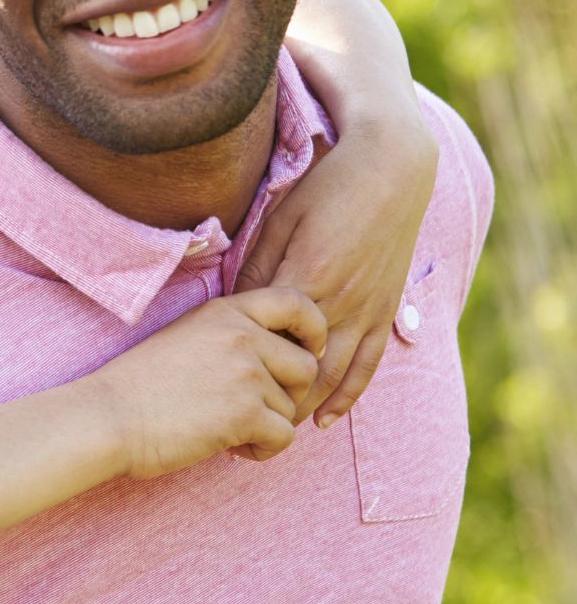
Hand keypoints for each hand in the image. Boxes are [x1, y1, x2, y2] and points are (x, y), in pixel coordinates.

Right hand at [89, 287, 325, 478]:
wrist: (105, 418)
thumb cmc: (136, 386)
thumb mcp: (185, 338)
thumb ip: (230, 337)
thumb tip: (277, 361)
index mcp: (224, 313)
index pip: (298, 302)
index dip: (314, 329)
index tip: (305, 351)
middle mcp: (240, 337)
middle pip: (306, 366)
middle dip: (289, 395)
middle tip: (255, 411)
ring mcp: (245, 374)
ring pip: (292, 407)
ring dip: (268, 426)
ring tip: (230, 432)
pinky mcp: (245, 414)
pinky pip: (284, 437)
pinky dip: (264, 450)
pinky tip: (233, 450)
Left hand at [235, 77, 436, 427]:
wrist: (392, 169)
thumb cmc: (327, 188)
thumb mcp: (280, 221)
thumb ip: (257, 268)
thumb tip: (232, 307)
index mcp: (307, 280)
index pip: (270, 342)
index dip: (244, 373)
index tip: (212, 394)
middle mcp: (340, 303)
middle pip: (302, 371)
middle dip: (271, 404)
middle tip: (238, 430)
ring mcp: (367, 309)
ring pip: (335, 376)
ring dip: (305, 408)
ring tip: (275, 434)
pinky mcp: (385, 309)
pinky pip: (368, 363)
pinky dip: (348, 394)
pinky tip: (327, 418)